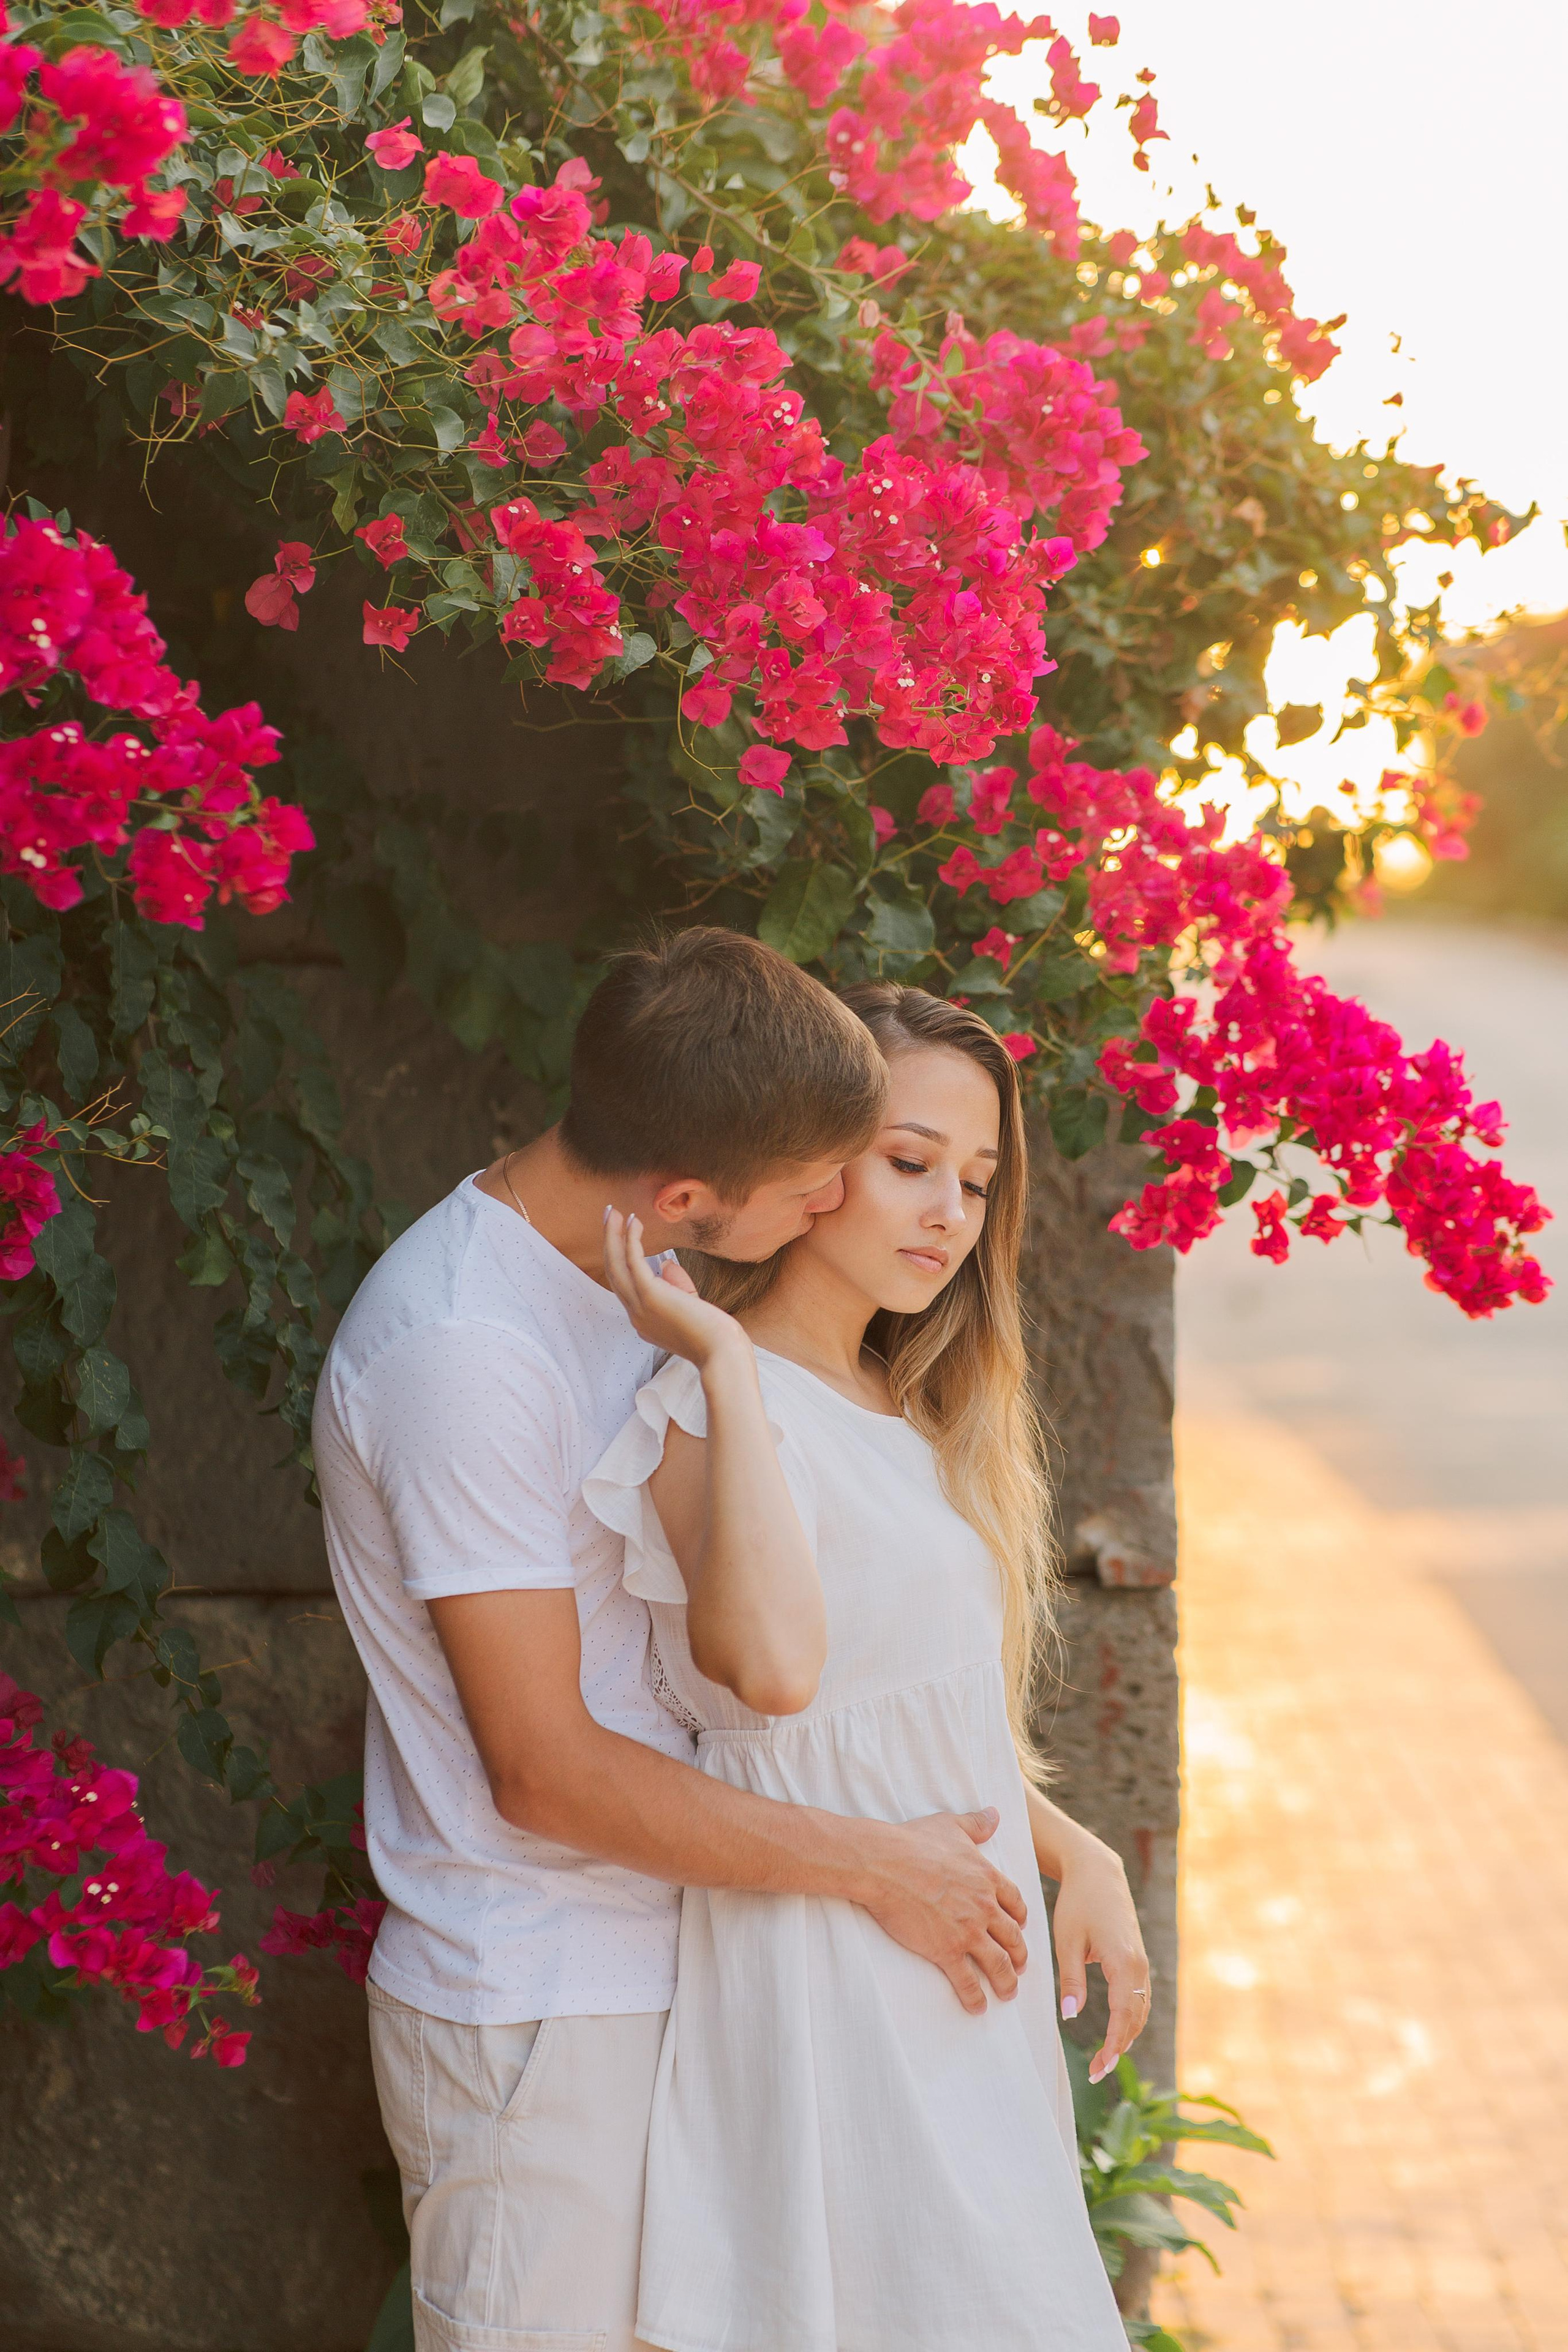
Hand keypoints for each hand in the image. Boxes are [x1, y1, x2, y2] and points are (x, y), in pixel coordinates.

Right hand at [602, 1209, 749, 1373]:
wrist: (722, 1353)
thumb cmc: (714, 1334)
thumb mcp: (691, 1306)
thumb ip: (677, 1285)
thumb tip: (665, 1263)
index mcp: (644, 1321)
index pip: (625, 1286)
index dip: (622, 1258)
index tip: (624, 1235)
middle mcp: (636, 1315)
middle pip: (614, 1273)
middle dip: (609, 1242)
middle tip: (608, 1217)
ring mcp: (639, 1307)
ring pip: (616, 1265)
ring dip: (612, 1236)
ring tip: (612, 1212)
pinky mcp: (650, 1296)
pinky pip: (633, 1261)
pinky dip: (630, 1239)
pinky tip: (633, 1222)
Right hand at [853, 1808, 1029, 2015]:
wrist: (885, 1864)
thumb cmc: (915, 1841)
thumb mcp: (951, 1826)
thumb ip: (976, 1823)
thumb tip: (995, 1813)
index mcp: (988, 1878)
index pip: (1015, 1903)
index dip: (1020, 1918)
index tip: (1020, 1928)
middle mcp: (984, 1908)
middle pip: (1012, 1938)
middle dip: (1019, 1955)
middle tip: (1020, 1966)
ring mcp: (967, 1932)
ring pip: (997, 1964)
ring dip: (1006, 1982)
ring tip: (1008, 1993)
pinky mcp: (946, 1951)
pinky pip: (967, 1981)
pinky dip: (975, 1997)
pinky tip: (978, 2007)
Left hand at [1051, 1830, 1150, 2083]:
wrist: (1098, 1872)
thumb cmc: (1078, 1903)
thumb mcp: (1067, 1941)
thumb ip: (1071, 1980)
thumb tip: (1070, 2015)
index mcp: (1123, 1962)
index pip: (1122, 2015)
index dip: (1112, 2045)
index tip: (1099, 2068)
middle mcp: (1139, 1965)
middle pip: (1134, 2018)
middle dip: (1118, 2048)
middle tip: (1096, 2073)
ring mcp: (1142, 1962)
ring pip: (1140, 2010)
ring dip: (1125, 2036)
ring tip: (1103, 2060)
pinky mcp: (1138, 1959)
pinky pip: (1139, 1997)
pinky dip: (1130, 2019)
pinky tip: (1116, 2032)